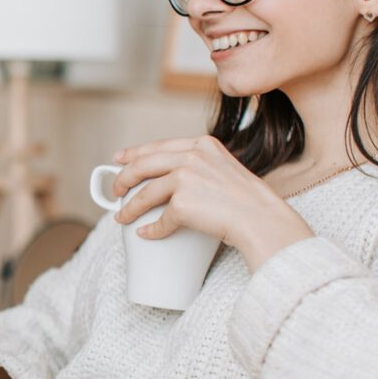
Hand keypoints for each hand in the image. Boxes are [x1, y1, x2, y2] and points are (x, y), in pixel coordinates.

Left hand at [112, 135, 313, 270]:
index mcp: (202, 145)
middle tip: (115, 190)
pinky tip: (146, 234)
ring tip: (122, 217)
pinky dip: (151, 229)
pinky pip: (160, 219)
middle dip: (123, 178)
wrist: (262, 219)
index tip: (119, 159)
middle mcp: (192, 156)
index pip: (159, 145)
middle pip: (144, 164)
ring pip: (145, 193)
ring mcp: (186, 178)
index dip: (134, 152)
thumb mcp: (225, 169)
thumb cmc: (249, 201)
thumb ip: (202, 166)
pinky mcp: (183, 203)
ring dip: (129, 207)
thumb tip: (173, 179)